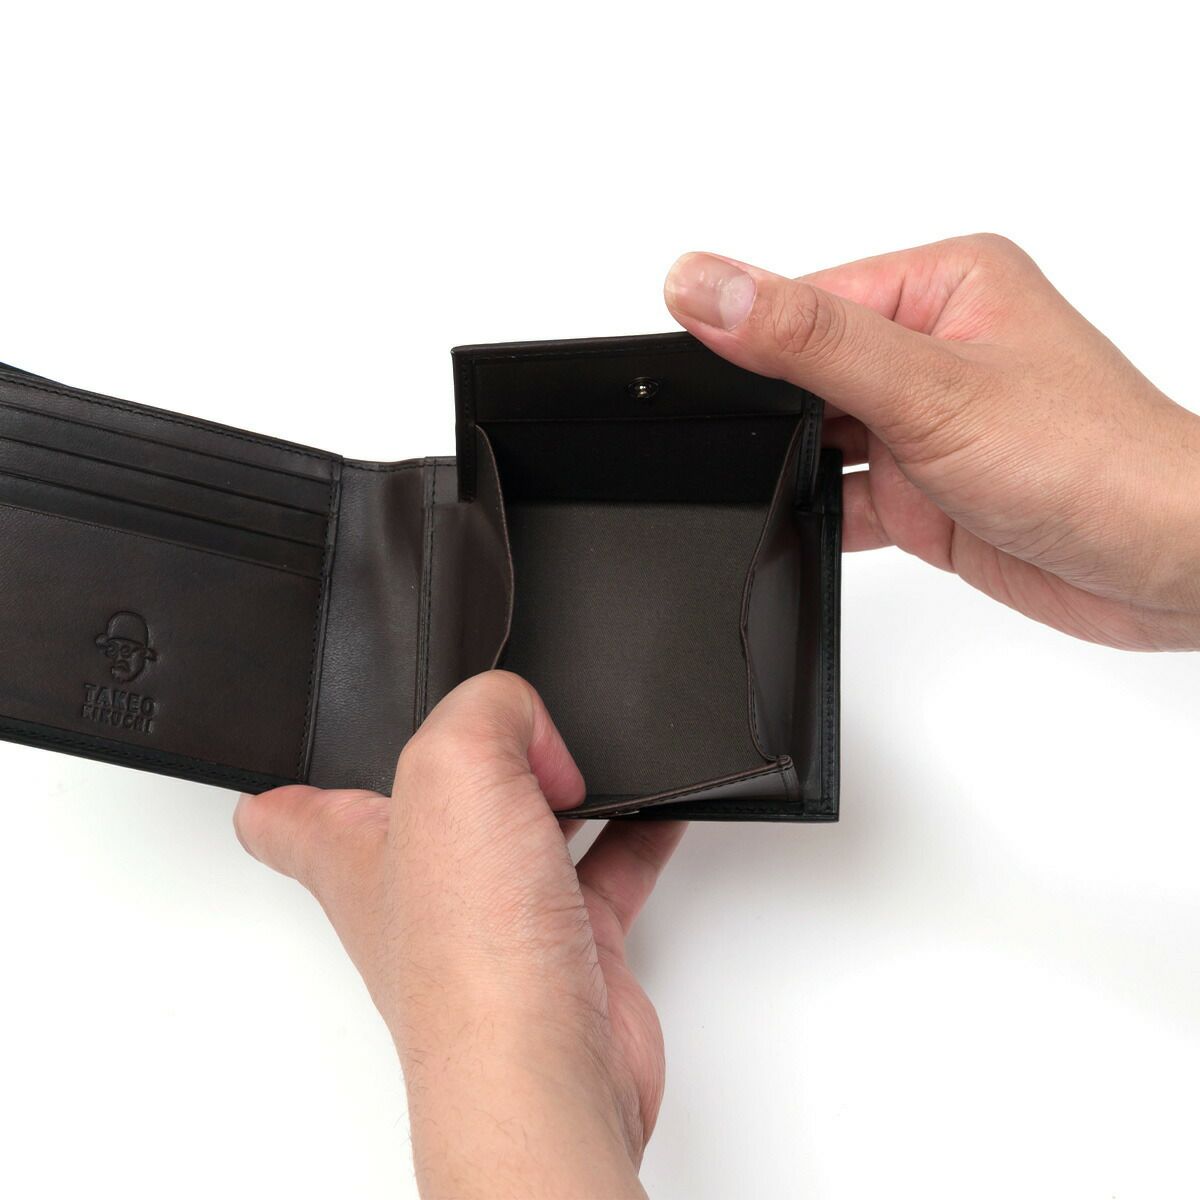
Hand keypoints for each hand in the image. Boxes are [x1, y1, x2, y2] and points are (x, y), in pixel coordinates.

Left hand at [235, 671, 682, 1199]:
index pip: (284, 812)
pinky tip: (657, 806)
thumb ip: (489, 708)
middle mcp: (420, 884)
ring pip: (520, 827)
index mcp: (357, 849)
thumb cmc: (472, 960)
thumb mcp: (456, 770)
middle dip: (454, 762)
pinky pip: (606, 864)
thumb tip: (533, 729)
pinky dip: (634, 830)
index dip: (283, 775)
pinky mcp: (567, 940)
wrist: (551, 1073)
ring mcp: (495, 914)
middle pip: (422, 806)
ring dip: (556, 787)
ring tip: (584, 755)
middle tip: (490, 725)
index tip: (296, 748)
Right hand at [665, 235, 1199, 650]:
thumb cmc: (1095, 459)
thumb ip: (809, 339)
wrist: (1166, 566)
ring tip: (793, 485)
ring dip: (798, 467)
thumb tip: (709, 286)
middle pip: (803, 370)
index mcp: (941, 285)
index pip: (805, 296)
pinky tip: (809, 523)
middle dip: (771, 412)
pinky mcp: (927, 491)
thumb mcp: (929, 386)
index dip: (742, 334)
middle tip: (732, 444)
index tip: (684, 375)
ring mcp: (927, 425)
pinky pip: (844, 495)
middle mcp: (932, 349)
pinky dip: (819, 513)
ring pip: (818, 438)